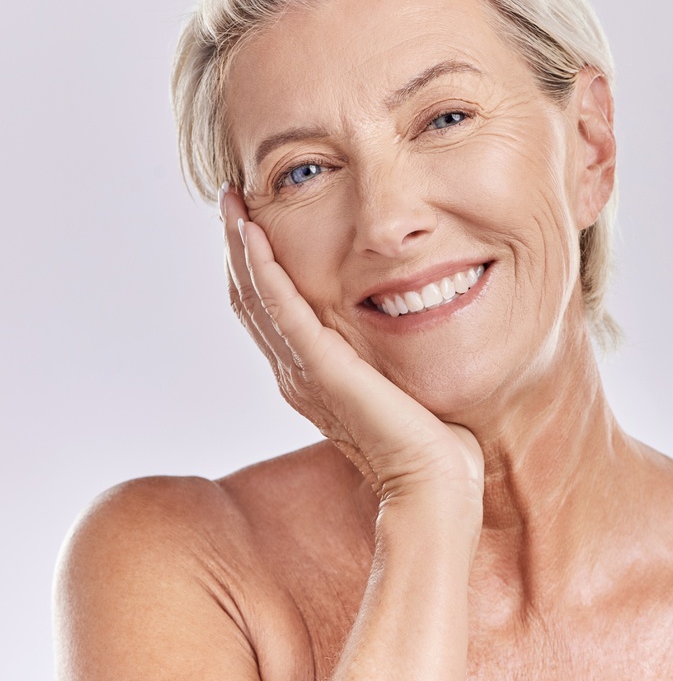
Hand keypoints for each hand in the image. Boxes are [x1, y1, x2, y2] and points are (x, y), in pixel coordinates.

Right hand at [219, 185, 483, 511]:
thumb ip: (382, 354)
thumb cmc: (429, 438)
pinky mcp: (320, 368)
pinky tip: (254, 233)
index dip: (255, 265)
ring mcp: (302, 372)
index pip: (269, 310)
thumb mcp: (396, 380)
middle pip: (250, 299)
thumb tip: (404, 319)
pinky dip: (262, 268)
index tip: (253, 221)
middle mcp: (295, 373)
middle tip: (231, 200)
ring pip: (255, 298)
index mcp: (311, 375)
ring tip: (233, 204)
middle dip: (239, 247)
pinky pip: (281, 308)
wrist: (433, 480)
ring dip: (241, 247)